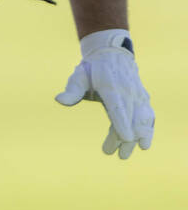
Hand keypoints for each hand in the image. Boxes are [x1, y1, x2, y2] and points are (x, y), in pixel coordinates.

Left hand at [56, 29, 153, 158]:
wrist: (112, 54)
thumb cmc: (92, 68)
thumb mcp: (79, 76)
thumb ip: (72, 90)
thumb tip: (59, 100)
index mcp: (111, 87)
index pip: (118, 108)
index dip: (123, 123)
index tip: (126, 138)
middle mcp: (127, 91)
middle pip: (131, 118)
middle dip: (128, 138)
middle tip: (121, 156)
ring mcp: (137, 94)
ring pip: (143, 118)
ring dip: (141, 136)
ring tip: (131, 153)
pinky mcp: (143, 98)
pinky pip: (148, 115)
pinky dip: (149, 129)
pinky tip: (145, 143)